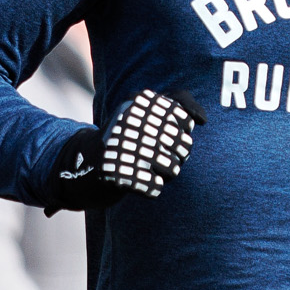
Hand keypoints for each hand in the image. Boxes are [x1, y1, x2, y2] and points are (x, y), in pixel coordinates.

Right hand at [47, 89, 204, 212]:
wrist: (87, 164)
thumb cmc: (128, 135)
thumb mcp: (148, 108)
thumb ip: (179, 101)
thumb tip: (202, 119)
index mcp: (140, 105)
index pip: (184, 120)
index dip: (182, 132)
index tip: (168, 133)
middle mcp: (131, 124)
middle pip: (184, 146)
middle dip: (178, 155)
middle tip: (160, 154)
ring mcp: (124, 150)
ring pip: (173, 170)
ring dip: (167, 173)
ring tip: (151, 167)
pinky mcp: (117, 176)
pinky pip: (155, 188)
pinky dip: (151, 187)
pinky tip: (138, 179)